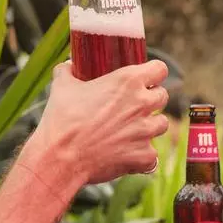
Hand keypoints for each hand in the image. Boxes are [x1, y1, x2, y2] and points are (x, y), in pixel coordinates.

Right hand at [32, 60, 168, 183]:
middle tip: (134, 106)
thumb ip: (68, 71)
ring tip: (131, 130)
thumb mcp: (62, 86)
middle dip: (151, 100)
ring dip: (150, 126)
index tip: (148, 79)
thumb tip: (69, 65)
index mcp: (128, 82)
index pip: (160, 69)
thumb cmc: (61, 120)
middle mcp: (143, 104)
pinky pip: (152, 154)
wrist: (59, 158)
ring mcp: (146, 131)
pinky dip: (142, 156)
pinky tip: (127, 154)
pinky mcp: (145, 155)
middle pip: (163, 96)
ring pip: (162, 124)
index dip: (154, 73)